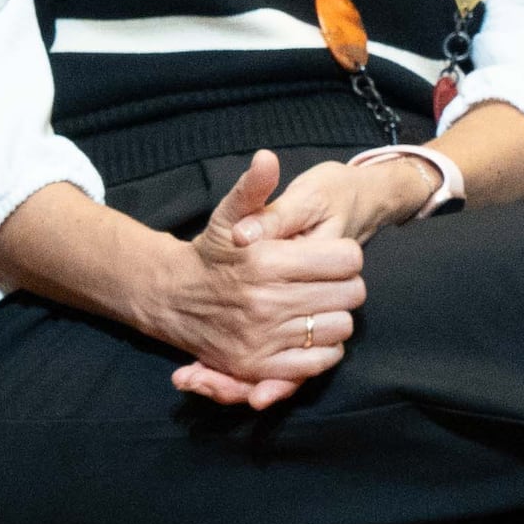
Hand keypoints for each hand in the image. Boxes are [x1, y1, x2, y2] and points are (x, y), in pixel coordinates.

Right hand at [145, 156, 376, 409]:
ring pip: (340, 327)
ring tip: (318, 304)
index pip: (347, 259)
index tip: (331, 257)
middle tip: (327, 281)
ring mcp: (264, 338)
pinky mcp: (261, 366)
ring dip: (335, 316)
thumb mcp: (228, 215)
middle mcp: (266, 302)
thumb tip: (267, 158)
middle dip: (345, 285)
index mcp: (266, 261)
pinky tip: (312, 331)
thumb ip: (253, 187)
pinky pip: (320, 360)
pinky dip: (325, 347)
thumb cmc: (210, 254)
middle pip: (350, 294)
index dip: (345, 256)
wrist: (172, 298)